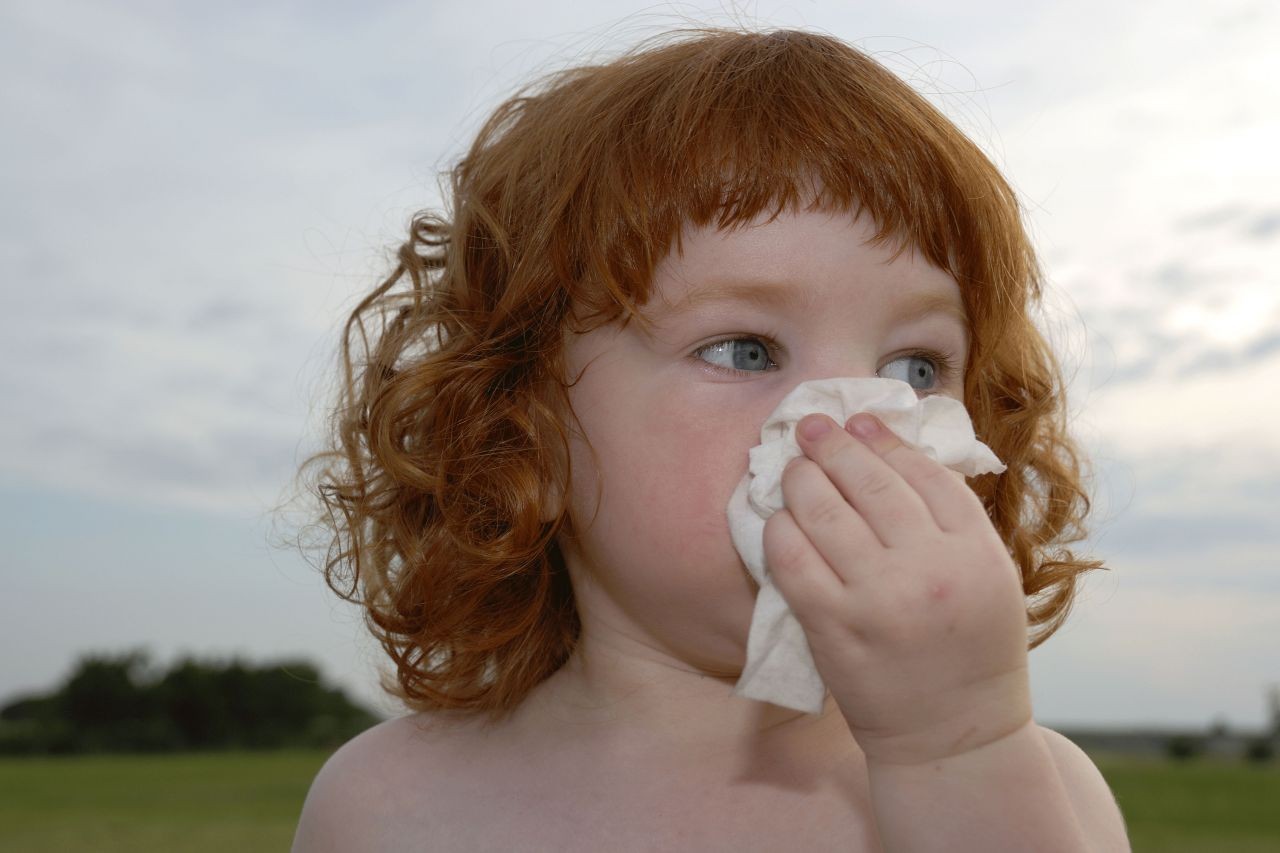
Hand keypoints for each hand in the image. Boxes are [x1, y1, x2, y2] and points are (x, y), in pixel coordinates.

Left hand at [762, 412, 1032, 765]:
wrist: (951, 732)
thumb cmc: (970, 648)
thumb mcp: (988, 575)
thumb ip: (952, 520)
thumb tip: (894, 453)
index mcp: (975, 552)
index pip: (925, 474)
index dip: (886, 440)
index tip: (861, 421)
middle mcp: (929, 570)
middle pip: (871, 483)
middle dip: (834, 445)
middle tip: (811, 426)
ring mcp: (877, 598)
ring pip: (825, 512)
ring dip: (802, 479)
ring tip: (793, 467)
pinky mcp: (833, 627)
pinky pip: (793, 560)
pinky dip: (780, 530)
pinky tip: (778, 519)